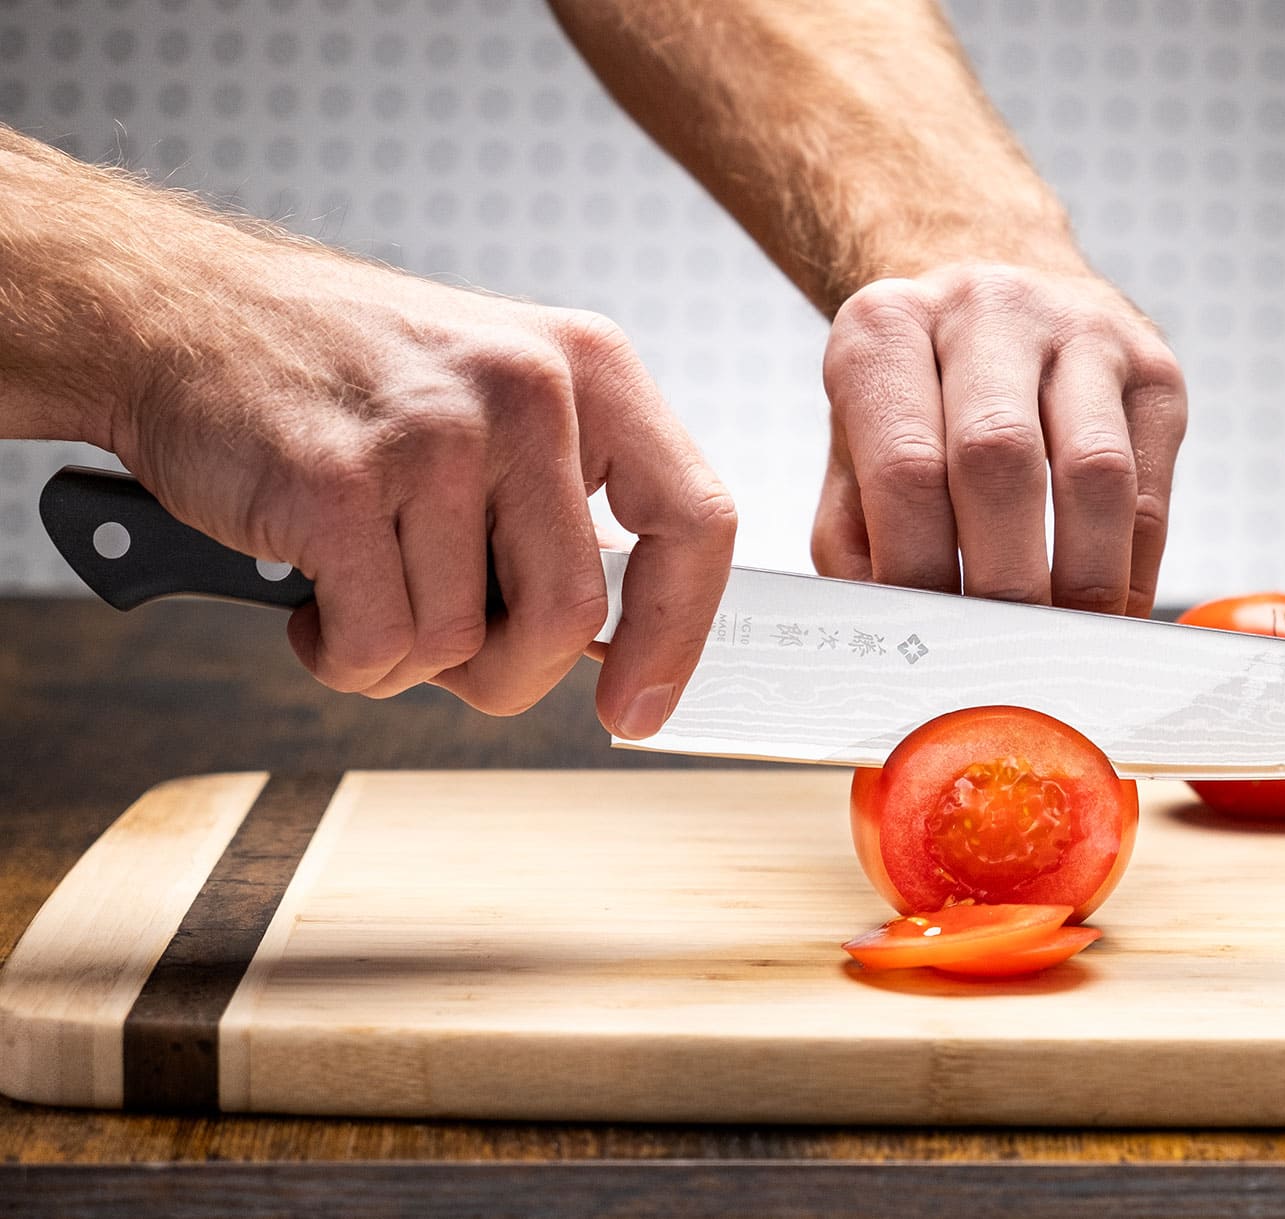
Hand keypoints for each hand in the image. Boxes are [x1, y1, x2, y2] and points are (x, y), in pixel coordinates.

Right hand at [113, 241, 734, 734]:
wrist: (180, 316)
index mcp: (589, 367)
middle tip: (456, 660)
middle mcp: (527, 390)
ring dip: (404, 659)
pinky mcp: (339, 485)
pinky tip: (312, 597)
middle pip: (571, 615)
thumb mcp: (496, 396)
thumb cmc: (346, 377)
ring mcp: (434, 435)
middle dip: (509, 674)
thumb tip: (614, 644)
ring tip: (361, 589)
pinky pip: (374, 647)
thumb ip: (563, 502)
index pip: (696, 522)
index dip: (678, 635)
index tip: (642, 706)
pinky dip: (340, 655)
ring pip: (459, 644)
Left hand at [813, 263, 1186, 617]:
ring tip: (1061, 647)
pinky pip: (1150, 490)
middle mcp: (987, 310)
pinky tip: (1105, 612)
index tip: (930, 641)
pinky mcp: (1153, 370)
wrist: (990, 280)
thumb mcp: (851, 445)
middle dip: (1005, 584)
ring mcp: (1083, 331)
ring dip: (1082, 582)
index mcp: (889, 328)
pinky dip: (1131, 570)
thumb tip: (893, 632)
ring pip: (1097, 473)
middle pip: (1001, 460)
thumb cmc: (915, 390)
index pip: (907, 469)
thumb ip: (855, 539)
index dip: (921, 573)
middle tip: (1000, 657)